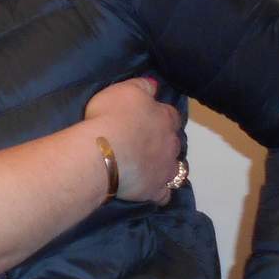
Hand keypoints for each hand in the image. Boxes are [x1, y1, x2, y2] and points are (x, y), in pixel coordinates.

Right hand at [82, 77, 182, 202]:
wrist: (103, 153)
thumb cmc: (111, 116)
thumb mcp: (124, 90)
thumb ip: (142, 86)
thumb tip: (155, 84)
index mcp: (164, 118)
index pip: (171, 115)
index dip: (162, 116)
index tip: (150, 118)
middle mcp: (170, 143)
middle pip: (174, 142)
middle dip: (164, 142)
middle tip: (146, 143)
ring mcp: (165, 169)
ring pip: (175, 168)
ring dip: (166, 166)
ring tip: (151, 167)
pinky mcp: (155, 190)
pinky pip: (164, 194)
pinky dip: (160, 192)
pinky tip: (151, 190)